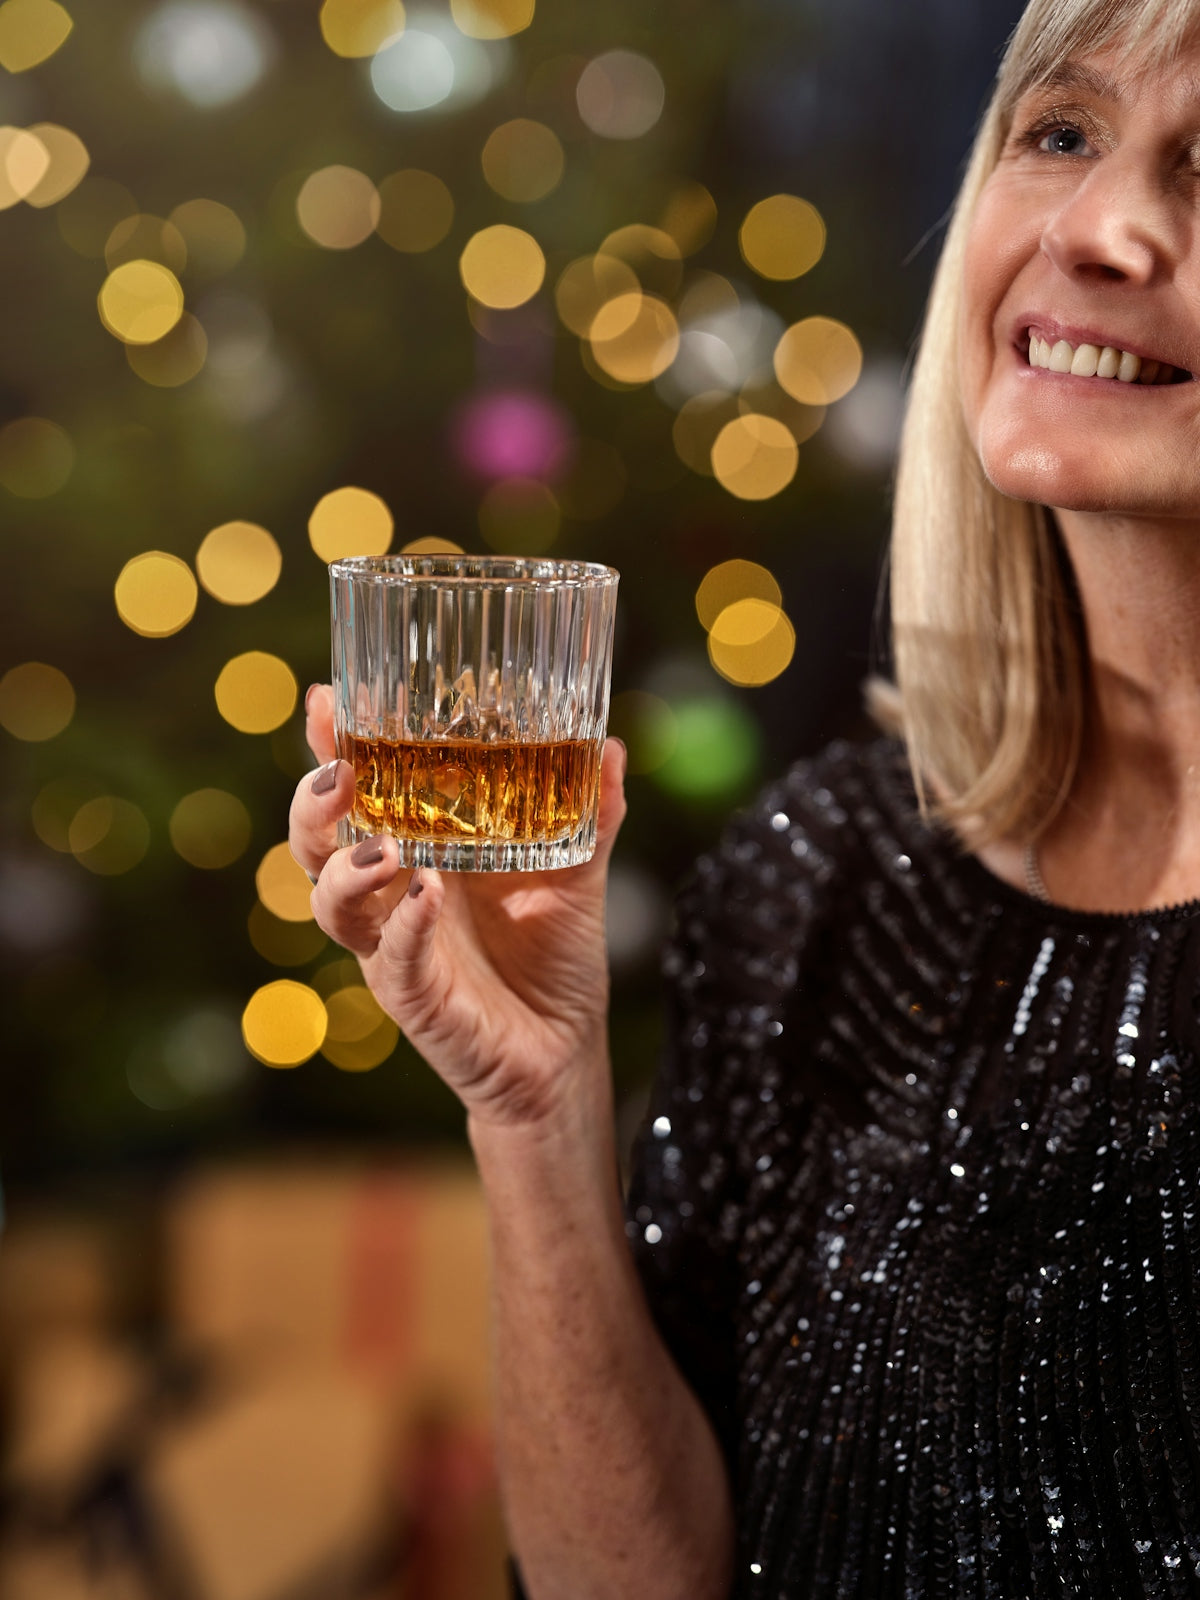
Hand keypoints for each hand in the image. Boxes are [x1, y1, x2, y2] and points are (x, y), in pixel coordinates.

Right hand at [289, 687, 626, 1127]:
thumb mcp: (576, 874)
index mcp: (415, 851)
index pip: (356, 793)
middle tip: (338, 773)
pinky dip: (405, 926)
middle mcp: (388, 896)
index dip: (329, 748)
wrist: (564, 1052)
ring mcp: (392, 947)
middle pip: (316, 844)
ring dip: (347, 870)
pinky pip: (393, 961)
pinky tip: (425, 895)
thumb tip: (610, 747)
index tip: (323, 699)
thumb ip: (590, 815)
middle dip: (312, 805)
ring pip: (331, 905)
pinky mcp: (413, 998)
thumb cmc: (553, 956)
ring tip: (385, 846)